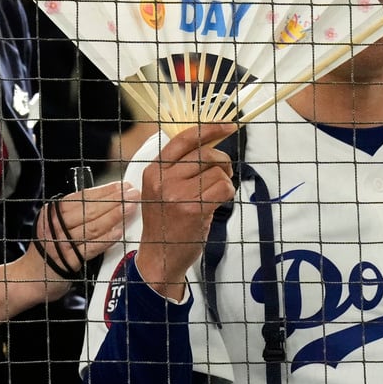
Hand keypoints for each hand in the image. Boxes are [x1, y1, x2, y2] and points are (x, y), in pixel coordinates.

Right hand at [32, 180, 140, 296]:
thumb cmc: (49, 249)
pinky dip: (107, 239)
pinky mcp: (68, 261)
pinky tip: (120, 231)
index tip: (122, 185)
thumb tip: (110, 198)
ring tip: (132, 207)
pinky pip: (91, 247)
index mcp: (52, 213)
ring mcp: (60, 244)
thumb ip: (78, 213)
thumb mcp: (57, 225)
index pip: (81, 197)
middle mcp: (54, 226)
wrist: (30, 278)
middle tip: (133, 193)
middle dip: (114, 200)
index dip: (104, 190)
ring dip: (115, 215)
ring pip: (92, 226)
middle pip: (89, 209)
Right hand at [136, 123, 235, 299]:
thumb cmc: (167, 221)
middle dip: (222, 162)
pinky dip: (228, 193)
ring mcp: (177, 194)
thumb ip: (180, 167)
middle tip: (223, 175)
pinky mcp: (193, 209)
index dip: (209, 129)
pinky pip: (223, 187)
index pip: (183, 138)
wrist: (160, 257)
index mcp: (154, 170)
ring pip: (217, 171)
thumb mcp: (162, 189)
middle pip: (205, 154)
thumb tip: (211, 143)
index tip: (228, 126)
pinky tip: (219, 203)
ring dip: (226, 180)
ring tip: (217, 193)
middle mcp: (163, 179)